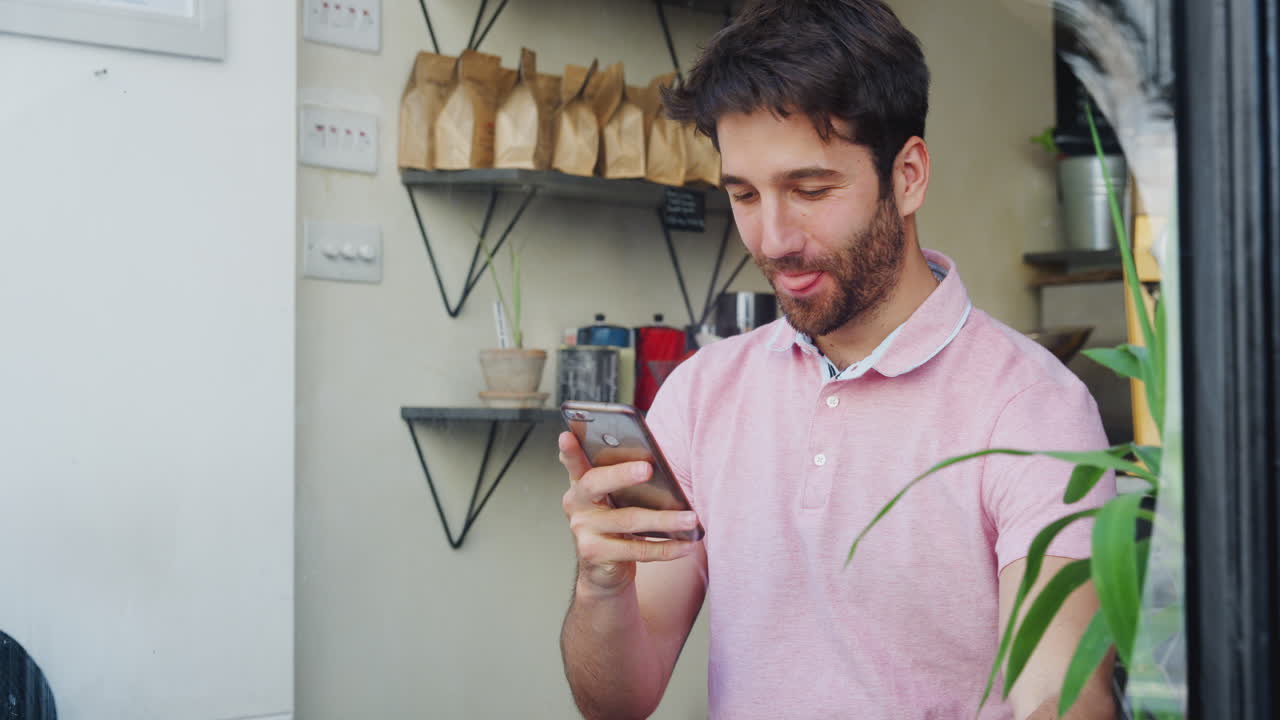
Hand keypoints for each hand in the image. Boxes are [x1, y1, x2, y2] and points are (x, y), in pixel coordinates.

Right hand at [559, 432, 699, 594]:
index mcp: (581, 483)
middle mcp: (576, 504)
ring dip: (665, 519)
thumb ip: (624, 480)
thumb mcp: (615, 500)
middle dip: (622, 474)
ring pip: (628, 520)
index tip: (567, 435)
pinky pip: (636, 550)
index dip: (570, 450)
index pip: (574, 462)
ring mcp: (583, 529)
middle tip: (647, 468)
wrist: (604, 571)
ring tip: (691, 518)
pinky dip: (666, 548)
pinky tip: (686, 544)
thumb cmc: (616, 525)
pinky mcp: (595, 554)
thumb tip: (656, 464)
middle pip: (597, 483)